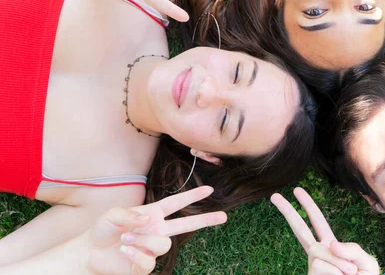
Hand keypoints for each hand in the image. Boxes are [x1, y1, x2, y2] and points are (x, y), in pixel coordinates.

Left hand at [85, 186, 226, 274]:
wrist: (89, 254)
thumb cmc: (102, 231)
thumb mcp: (111, 215)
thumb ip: (130, 214)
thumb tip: (148, 221)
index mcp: (152, 214)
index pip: (177, 203)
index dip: (192, 196)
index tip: (209, 189)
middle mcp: (157, 230)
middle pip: (187, 224)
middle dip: (206, 220)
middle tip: (224, 216)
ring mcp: (152, 249)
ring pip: (164, 244)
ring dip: (144, 241)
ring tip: (125, 239)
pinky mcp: (145, 266)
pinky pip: (149, 261)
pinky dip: (136, 254)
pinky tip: (124, 250)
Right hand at [271, 188, 378, 274]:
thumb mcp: (367, 263)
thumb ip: (353, 250)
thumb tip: (330, 244)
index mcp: (332, 247)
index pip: (318, 223)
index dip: (308, 206)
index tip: (296, 190)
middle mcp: (318, 254)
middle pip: (300, 230)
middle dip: (288, 212)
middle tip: (274, 196)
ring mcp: (312, 266)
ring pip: (321, 252)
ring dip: (341, 264)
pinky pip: (322, 266)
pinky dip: (336, 272)